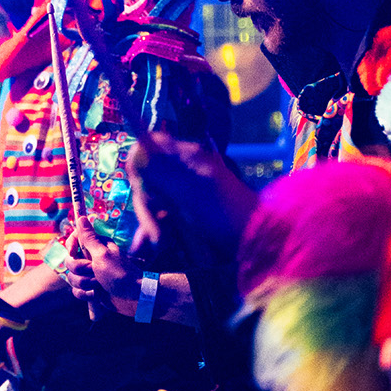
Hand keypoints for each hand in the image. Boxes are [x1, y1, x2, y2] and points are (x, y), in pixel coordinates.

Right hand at [64, 219, 137, 308]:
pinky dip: (85, 294)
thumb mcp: (103, 254)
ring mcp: (91, 274)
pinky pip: (76, 291)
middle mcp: (92, 258)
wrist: (134, 297)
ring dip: (85, 283)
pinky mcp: (90, 289)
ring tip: (99, 285)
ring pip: (72, 277)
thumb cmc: (121, 274)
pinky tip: (96, 295)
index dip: (71, 245)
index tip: (73, 252)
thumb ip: (89, 238)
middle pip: (70, 261)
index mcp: (96, 246)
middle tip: (95, 272)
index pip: (75, 239)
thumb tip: (81, 218)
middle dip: (81, 270)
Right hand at [128, 132, 258, 258]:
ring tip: (161, 244)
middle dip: (146, 204)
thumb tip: (135, 150)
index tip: (140, 185)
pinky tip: (157, 245)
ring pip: (154, 200)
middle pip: (148, 177)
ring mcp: (186, 192)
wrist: (255, 238)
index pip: (150, 145)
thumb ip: (162, 171)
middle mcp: (184, 170)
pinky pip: (164, 217)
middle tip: (156, 232)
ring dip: (151, 222)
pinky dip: (158, 230)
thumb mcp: (191, 190)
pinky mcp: (188, 212)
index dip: (139, 163)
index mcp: (186, 157)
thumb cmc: (225, 212)